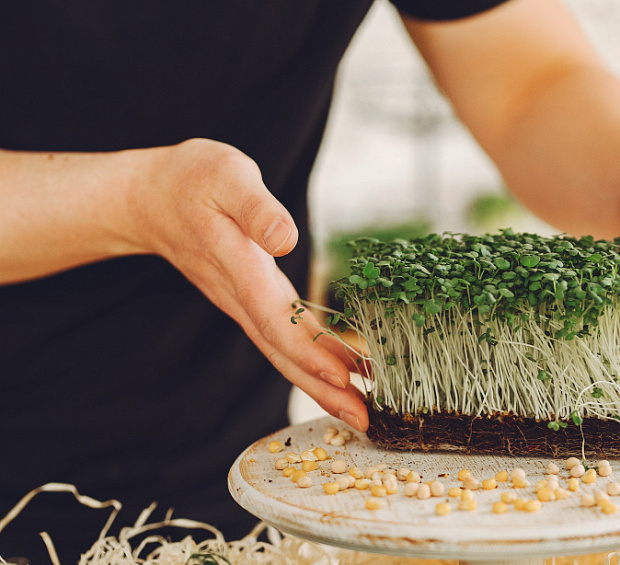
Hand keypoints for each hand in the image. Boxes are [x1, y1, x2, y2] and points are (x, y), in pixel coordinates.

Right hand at [129, 139, 368, 429]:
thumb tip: (285, 239)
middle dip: (322, 388)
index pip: (276, 319)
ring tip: (361, 412)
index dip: (310, 351)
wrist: (148, 199)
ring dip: (319, 385)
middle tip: (365, 420)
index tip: (345, 378)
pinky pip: (280, 341)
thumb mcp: (226, 176)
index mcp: (238, 266)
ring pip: (282, 353)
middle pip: (282, 352)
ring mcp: (242, 305)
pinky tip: (340, 375)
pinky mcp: (248, 304)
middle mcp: (240, 296)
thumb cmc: (191, 180)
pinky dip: (309, 363)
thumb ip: (256, 209)